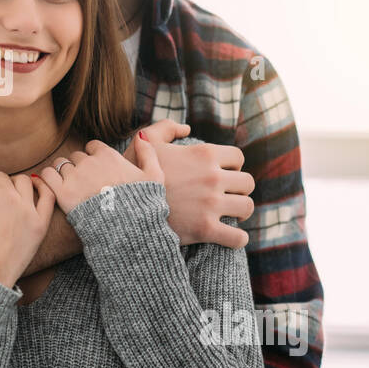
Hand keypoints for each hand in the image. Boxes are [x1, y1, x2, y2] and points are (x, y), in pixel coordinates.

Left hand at [38, 133, 162, 214]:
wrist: (127, 232)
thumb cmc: (142, 206)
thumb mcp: (155, 177)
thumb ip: (147, 153)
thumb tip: (140, 135)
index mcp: (108, 156)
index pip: (93, 147)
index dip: (94, 158)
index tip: (98, 171)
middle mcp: (89, 163)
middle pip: (77, 156)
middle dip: (80, 167)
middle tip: (85, 184)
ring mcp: (75, 177)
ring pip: (60, 164)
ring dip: (64, 173)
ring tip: (71, 187)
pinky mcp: (62, 193)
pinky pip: (47, 175)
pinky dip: (48, 179)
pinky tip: (55, 187)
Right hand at [121, 122, 255, 248]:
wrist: (121, 204)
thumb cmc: (133, 172)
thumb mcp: (145, 141)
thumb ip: (166, 128)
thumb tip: (186, 129)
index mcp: (203, 154)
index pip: (238, 157)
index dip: (232, 166)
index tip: (222, 174)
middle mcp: (212, 177)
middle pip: (247, 183)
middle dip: (239, 189)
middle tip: (227, 195)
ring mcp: (210, 204)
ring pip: (247, 207)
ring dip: (241, 211)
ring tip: (230, 214)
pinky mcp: (205, 229)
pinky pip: (237, 237)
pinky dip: (237, 238)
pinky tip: (229, 236)